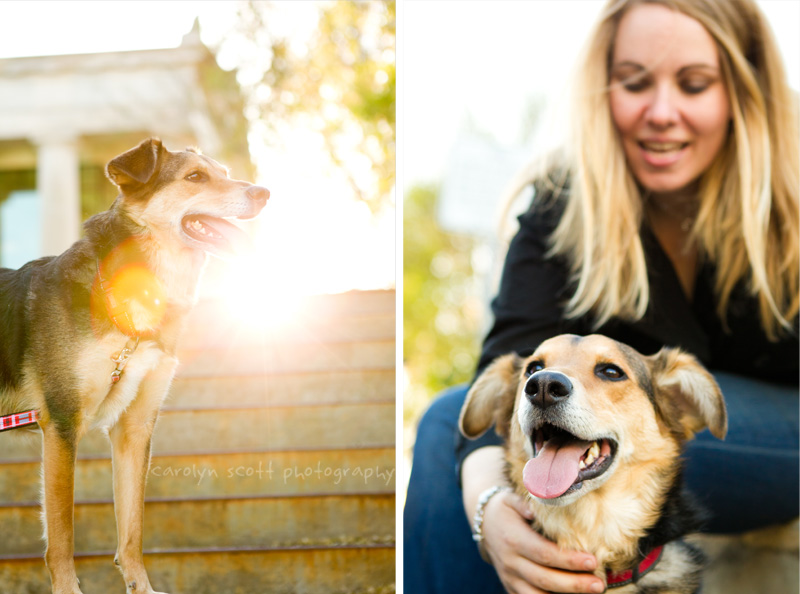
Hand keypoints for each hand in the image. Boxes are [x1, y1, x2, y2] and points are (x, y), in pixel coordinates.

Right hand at [480, 489, 604, 593]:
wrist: (484, 524)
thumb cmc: (504, 509)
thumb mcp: (511, 499)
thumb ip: (526, 502)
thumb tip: (542, 502)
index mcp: (514, 539)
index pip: (544, 553)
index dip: (568, 560)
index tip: (592, 560)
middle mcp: (510, 562)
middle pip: (544, 579)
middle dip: (573, 584)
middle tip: (598, 584)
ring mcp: (510, 577)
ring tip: (591, 593)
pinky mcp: (511, 587)